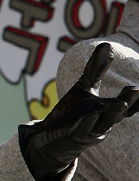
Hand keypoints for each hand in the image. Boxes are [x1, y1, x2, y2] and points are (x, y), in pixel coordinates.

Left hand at [19, 42, 138, 180]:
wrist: (51, 136)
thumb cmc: (73, 112)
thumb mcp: (85, 87)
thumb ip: (96, 69)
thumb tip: (107, 44)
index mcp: (109, 110)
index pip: (129, 104)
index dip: (138, 98)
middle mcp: (103, 121)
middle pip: (119, 112)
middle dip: (129, 102)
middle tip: (136, 90)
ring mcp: (90, 130)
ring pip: (105, 123)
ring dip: (113, 114)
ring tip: (121, 103)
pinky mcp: (74, 135)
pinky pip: (83, 129)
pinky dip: (88, 123)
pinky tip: (91, 114)